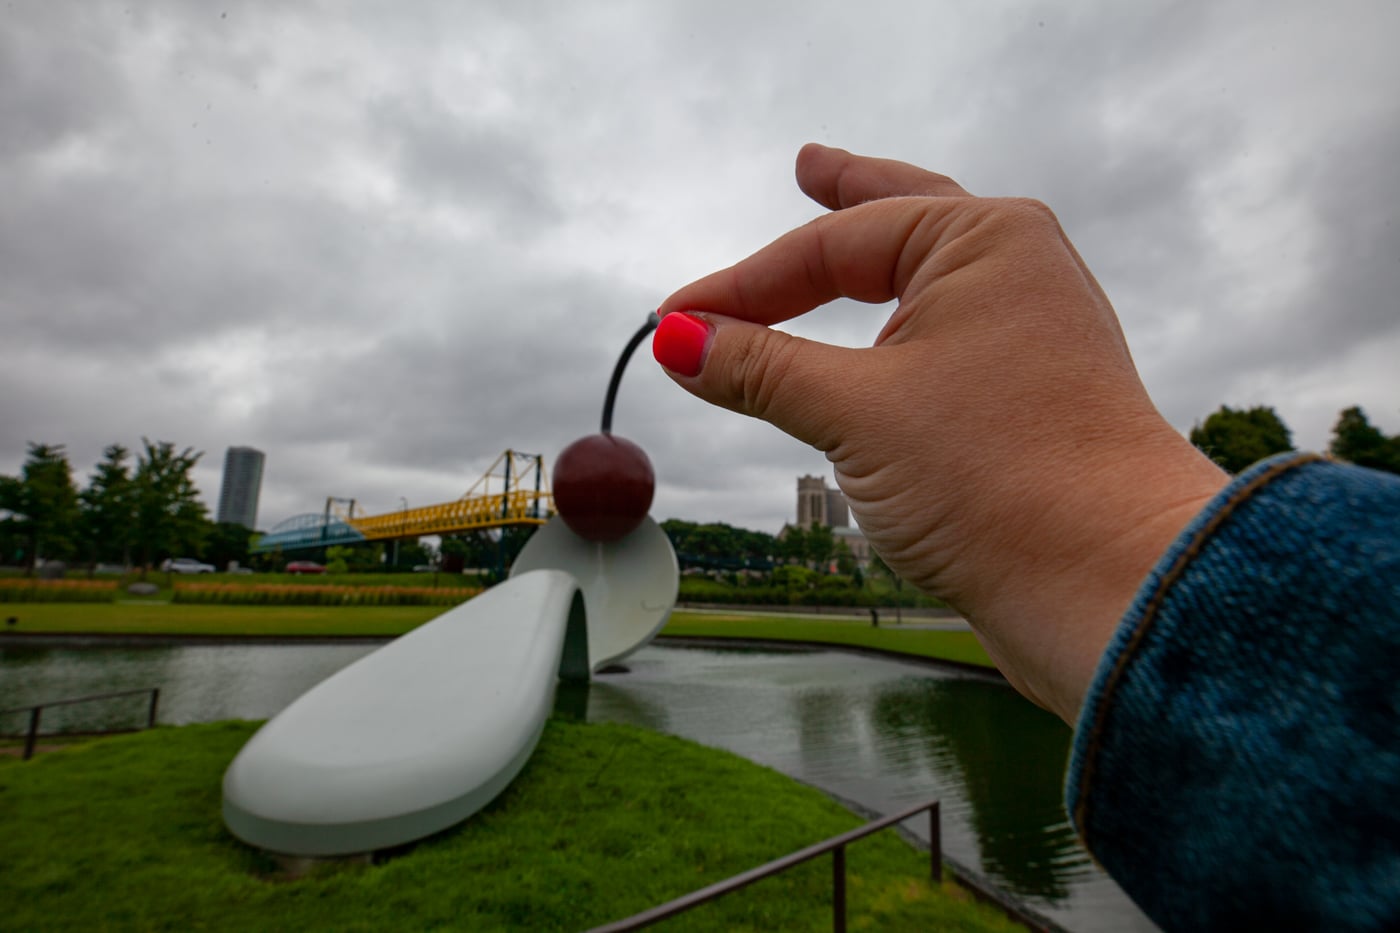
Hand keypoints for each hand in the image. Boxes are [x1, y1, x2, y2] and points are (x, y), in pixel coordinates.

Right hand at [655, 144, 1227, 722]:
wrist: (1110, 583)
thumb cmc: (995, 476)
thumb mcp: (854, 411)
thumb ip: (759, 367)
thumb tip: (675, 339)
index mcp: (984, 240)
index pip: (832, 246)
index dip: (743, 284)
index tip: (672, 321)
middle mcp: (1018, 270)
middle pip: (908, 218)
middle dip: (850, 196)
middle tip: (807, 165)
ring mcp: (1033, 332)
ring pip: (931, 281)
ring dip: (879, 265)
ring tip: (846, 231)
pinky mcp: (1034, 395)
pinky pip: (949, 337)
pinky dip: (902, 329)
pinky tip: (889, 337)